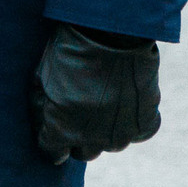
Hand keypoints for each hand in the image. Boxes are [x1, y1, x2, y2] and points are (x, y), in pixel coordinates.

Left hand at [31, 23, 160, 165]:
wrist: (111, 33)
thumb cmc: (69, 51)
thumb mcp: (41, 77)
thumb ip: (41, 107)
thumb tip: (42, 123)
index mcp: (62, 130)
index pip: (52, 152)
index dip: (50, 140)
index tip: (52, 129)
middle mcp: (93, 140)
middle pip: (83, 152)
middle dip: (77, 137)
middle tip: (77, 112)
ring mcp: (122, 134)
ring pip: (110, 144)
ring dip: (104, 130)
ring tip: (102, 101)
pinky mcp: (146, 123)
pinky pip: (137, 133)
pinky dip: (131, 122)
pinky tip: (125, 102)